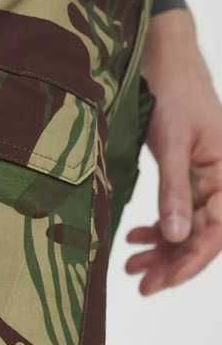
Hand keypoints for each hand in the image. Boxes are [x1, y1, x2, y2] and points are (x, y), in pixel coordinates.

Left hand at [125, 9, 221, 295]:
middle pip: (200, 234)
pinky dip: (157, 226)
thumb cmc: (174, 93)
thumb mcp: (171, 144)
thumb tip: (175, 236)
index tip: (161, 283)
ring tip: (131, 266)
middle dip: (171, 262)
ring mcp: (203, 178)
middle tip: (140, 284)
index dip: (190, 261)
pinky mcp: (185, 173)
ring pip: (186, 225)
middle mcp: (220, 180)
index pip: (215, 231)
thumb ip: (174, 191)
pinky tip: (136, 237)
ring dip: (161, 248)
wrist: (164, 60)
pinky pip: (176, 209)